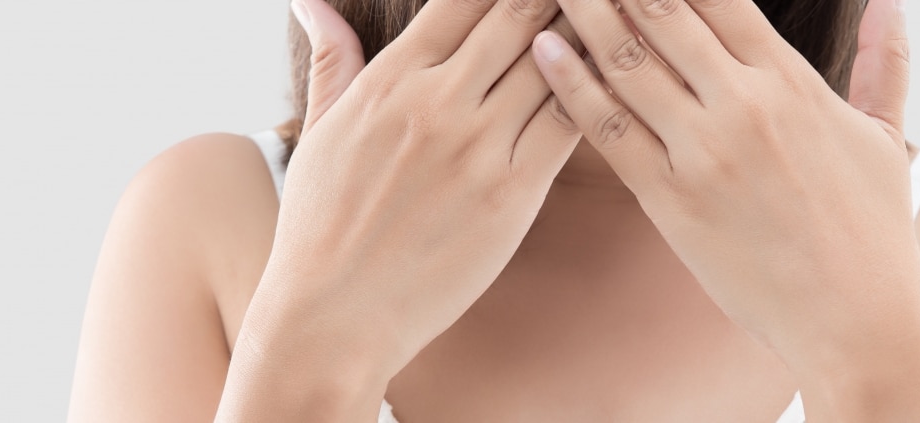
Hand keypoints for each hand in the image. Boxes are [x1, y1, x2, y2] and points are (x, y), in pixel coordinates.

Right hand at [218, 0, 582, 419]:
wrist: (334, 317)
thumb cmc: (322, 227)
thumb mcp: (320, 132)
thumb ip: (332, 57)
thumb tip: (309, 2)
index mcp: (390, 80)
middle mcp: (436, 102)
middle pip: (518, 15)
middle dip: (553, 0)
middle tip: (591, 0)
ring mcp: (476, 147)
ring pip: (553, 63)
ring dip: (584, 36)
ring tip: (610, 24)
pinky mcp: (512, 194)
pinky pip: (568, 124)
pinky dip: (593, 95)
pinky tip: (608, 82)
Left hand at [534, 0, 919, 418]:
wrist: (857, 316)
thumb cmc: (875, 228)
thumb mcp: (884, 135)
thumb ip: (885, 62)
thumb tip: (890, 2)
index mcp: (791, 80)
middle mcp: (743, 103)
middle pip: (661, 13)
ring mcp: (703, 151)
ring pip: (626, 62)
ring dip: (583, 13)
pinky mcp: (671, 201)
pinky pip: (609, 130)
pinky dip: (571, 85)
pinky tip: (543, 51)